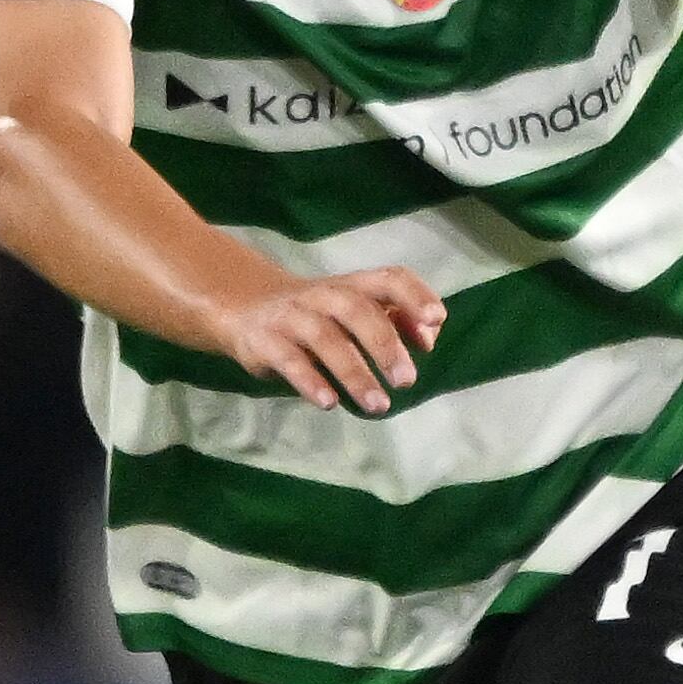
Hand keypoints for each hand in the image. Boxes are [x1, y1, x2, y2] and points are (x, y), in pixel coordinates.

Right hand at [221, 268, 445, 412]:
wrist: (245, 309)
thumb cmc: (318, 316)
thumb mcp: (354, 312)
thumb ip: (395, 321)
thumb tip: (428, 339)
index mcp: (353, 285)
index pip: (389, 278)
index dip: (414, 295)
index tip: (436, 319)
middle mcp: (324, 295)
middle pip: (357, 310)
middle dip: (385, 345)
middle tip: (407, 381)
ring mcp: (293, 317)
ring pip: (326, 340)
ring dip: (355, 374)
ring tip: (378, 405)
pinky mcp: (266, 342)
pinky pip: (290, 361)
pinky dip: (311, 382)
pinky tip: (329, 403)